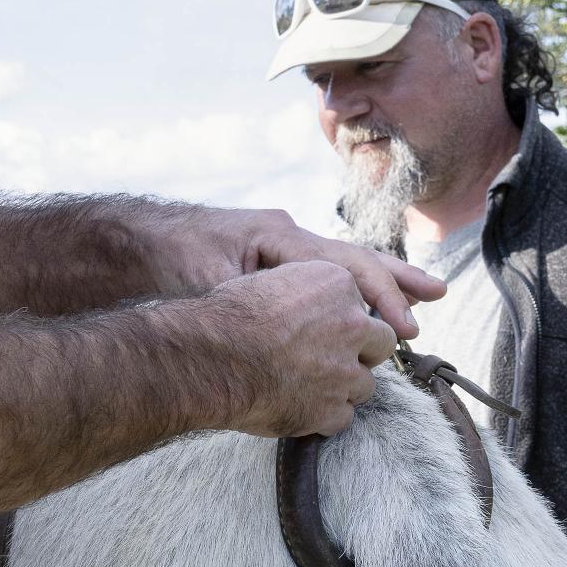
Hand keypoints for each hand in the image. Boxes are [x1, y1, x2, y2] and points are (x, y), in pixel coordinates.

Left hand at [161, 204, 443, 344]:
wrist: (131, 243)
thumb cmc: (166, 259)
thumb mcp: (206, 281)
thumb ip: (250, 301)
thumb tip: (281, 329)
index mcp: (279, 237)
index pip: (346, 264)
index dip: (380, 295)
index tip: (403, 329)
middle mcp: (286, 238)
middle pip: (354, 256)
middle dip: (396, 280)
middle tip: (435, 297)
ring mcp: (279, 250)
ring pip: (341, 265)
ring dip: (380, 284)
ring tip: (420, 297)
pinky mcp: (269, 265)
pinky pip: (322, 277)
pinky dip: (349, 290)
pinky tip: (365, 308)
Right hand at [205, 260, 398, 437]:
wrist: (211, 358)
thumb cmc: (230, 317)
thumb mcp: (271, 280)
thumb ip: (306, 293)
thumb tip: (312, 308)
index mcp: (338, 285)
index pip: (362, 308)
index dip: (344, 324)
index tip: (325, 332)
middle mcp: (352, 326)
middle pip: (380, 344)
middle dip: (360, 354)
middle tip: (329, 360)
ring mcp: (345, 371)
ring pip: (364, 386)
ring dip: (342, 388)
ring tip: (308, 387)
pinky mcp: (331, 409)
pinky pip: (343, 418)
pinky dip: (324, 417)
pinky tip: (301, 407)